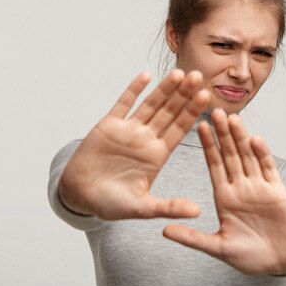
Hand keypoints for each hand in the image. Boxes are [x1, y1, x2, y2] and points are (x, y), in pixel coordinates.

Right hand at [58, 69, 209, 219]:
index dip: (192, 113)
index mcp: (157, 155)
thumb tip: (198, 212)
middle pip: (170, 112)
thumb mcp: (142, 208)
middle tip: (199, 76)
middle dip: (184, 94)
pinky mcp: (108, 125)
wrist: (79, 196)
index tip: (207, 97)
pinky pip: (123, 103)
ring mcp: (128, 130)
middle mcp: (146, 139)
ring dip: (164, 88)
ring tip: (180, 73)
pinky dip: (134, 90)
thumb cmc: (111, 203)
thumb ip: (168, 207)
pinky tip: (146, 75)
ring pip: (151, 104)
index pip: (180, 129)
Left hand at [163, 109, 285, 275]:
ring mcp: (259, 187)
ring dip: (241, 137)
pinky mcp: (277, 191)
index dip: (207, 145)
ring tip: (233, 118)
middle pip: (230, 154)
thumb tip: (163, 231)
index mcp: (224, 196)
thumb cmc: (249, 257)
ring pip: (248, 156)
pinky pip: (268, 169)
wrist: (279, 263)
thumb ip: (192, 238)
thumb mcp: (217, 248)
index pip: (214, 164)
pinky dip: (263, 154)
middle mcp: (241, 187)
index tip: (198, 125)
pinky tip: (255, 139)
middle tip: (214, 110)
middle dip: (223, 133)